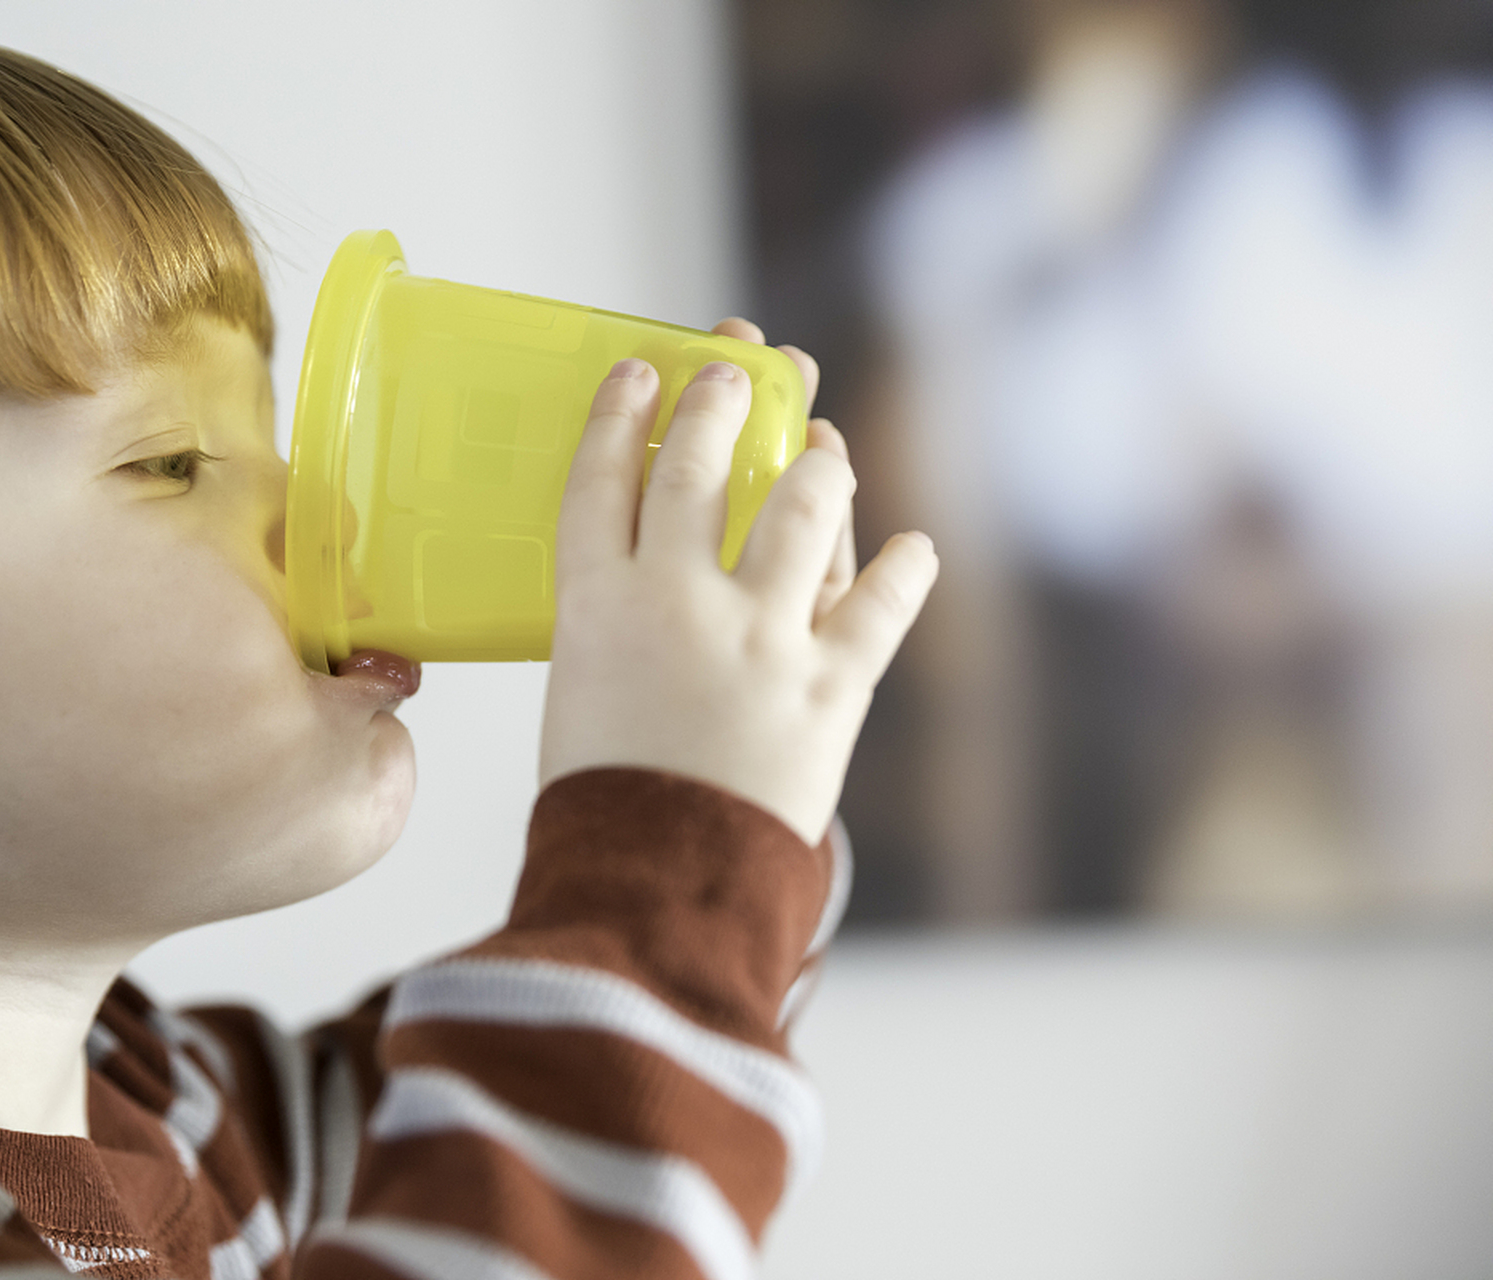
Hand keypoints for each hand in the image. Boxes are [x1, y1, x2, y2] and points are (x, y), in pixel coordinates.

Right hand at [537, 324, 938, 844]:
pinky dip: (905, 573)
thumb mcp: (580, 699)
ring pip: (801, 510)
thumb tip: (663, 583)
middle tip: (733, 367)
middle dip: (719, 402)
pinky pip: (882, 608)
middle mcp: (678, 601)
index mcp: (595, 607)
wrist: (659, 891)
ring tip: (827, 442)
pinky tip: (917, 547)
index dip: (620, 417)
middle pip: (696, 469)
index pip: (601, 481)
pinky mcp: (831, 685)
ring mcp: (761, 637)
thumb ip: (616, 631)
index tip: (640, 373)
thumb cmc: (605, 808)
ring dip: (820, 464)